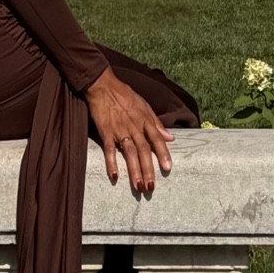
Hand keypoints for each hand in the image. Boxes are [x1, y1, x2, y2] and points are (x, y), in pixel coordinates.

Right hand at [86, 68, 173, 195]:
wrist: (103, 85)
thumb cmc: (124, 95)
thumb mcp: (144, 105)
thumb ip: (156, 123)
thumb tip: (171, 137)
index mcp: (144, 119)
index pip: (156, 139)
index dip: (163, 154)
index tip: (168, 168)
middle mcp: (134, 126)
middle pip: (143, 150)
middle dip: (148, 169)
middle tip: (151, 187)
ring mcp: (119, 130)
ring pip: (129, 153)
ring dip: (134, 171)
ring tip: (138, 186)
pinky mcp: (105, 132)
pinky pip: (109, 149)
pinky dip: (111, 162)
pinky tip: (114, 176)